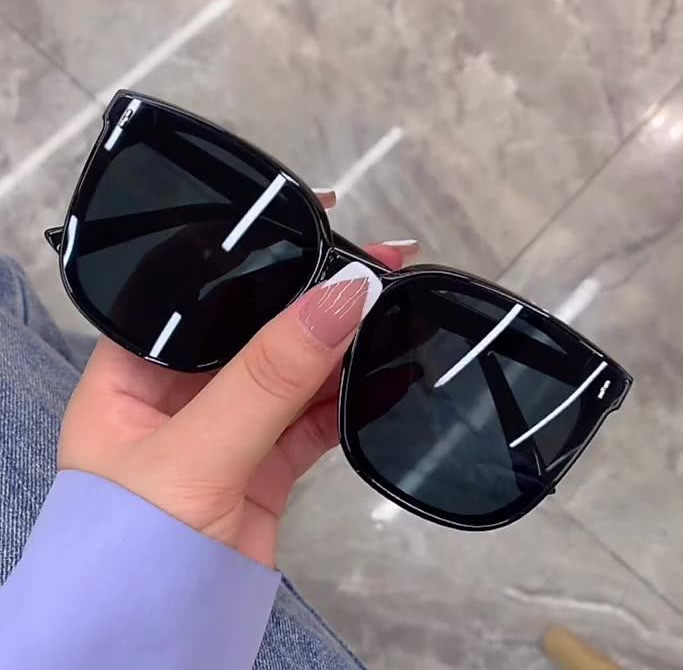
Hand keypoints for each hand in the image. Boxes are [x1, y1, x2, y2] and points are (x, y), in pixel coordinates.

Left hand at [59, 242, 416, 568]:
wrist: (155, 647)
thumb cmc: (136, 551)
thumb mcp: (196, 453)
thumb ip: (268, 377)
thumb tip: (343, 295)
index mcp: (131, 372)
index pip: (192, 288)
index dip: (248, 251)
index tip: (306, 217)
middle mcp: (177, 392)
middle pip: (252, 325)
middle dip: (309, 293)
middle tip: (372, 260)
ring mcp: (226, 427)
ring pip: (290, 369)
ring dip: (338, 343)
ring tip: (391, 302)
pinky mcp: (264, 463)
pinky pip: (311, 417)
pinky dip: (347, 396)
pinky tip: (382, 369)